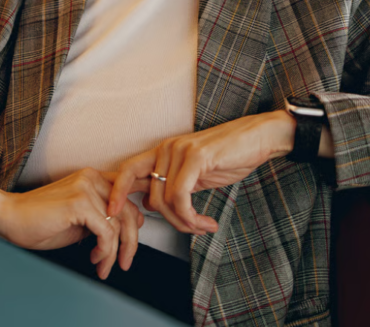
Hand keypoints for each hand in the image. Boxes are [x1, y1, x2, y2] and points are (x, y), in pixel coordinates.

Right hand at [0, 170, 144, 279]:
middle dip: (130, 242)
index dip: (133, 225)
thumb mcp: (79, 219)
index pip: (127, 200)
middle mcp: (92, 178)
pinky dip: (104, 250)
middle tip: (124, 262)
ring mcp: (86, 188)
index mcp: (92, 178)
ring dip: (113, 252)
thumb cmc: (39, 220)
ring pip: (118, 225)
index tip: (128, 246)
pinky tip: (94, 257)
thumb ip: (102, 219)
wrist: (10, 217)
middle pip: (128, 211)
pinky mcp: (79, 203)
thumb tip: (127, 230)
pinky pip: (106, 232)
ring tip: (103, 265)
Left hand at [107, 112, 295, 232]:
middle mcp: (166, 149)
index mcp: (162, 152)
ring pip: (165, 200)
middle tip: (186, 230)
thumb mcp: (195, 174)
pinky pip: (180, 197)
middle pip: (148, 194)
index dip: (116, 192)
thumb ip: (173, 186)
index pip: (127, 171)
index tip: (111, 214)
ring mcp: (179, 151)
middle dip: (164, 220)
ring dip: (184, 222)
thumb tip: (151, 204)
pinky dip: (191, 217)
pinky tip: (206, 222)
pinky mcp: (195, 157)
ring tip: (202, 226)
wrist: (258, 138)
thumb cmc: (229, 156)